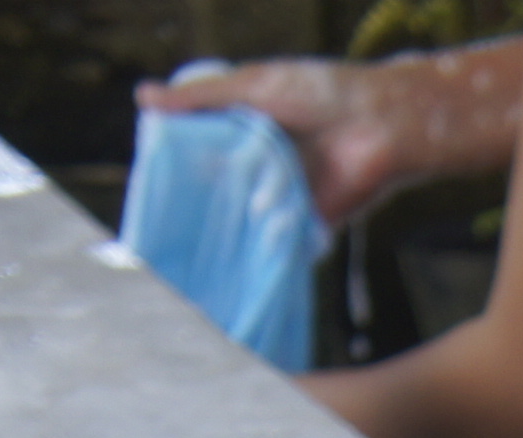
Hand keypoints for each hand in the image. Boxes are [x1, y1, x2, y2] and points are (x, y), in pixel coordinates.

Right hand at [137, 54, 468, 225]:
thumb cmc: (321, 94)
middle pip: (215, 187)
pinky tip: (222, 264)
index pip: (199, 149)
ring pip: (239, 216)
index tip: (146, 177)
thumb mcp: (253, 87)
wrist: (379, 126)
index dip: (175, 162)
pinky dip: (253, 248)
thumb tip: (143, 98)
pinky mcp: (302, 223)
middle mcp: (259, 163)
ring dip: (218, 229)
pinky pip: (272, 239)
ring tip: (180, 247)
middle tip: (157, 221)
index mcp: (244, 127)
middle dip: (192, 202)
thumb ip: (201, 98)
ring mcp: (279, 195)